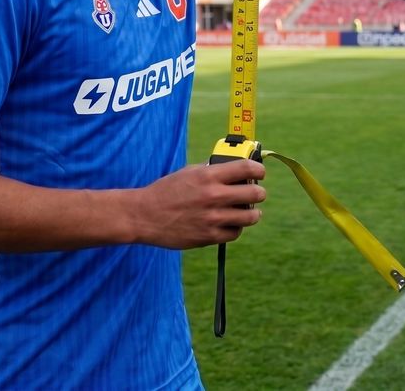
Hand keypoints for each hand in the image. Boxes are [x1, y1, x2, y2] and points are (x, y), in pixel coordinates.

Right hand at [131, 158, 266, 248]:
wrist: (144, 216)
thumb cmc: (166, 191)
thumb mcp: (188, 172)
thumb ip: (212, 170)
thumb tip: (234, 168)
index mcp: (209, 176)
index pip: (248, 168)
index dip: (259, 170)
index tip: (259, 173)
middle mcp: (214, 196)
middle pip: (255, 194)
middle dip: (258, 193)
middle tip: (255, 194)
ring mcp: (213, 218)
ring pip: (251, 217)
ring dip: (252, 213)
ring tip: (248, 212)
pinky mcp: (209, 236)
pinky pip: (236, 233)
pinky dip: (236, 228)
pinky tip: (230, 223)